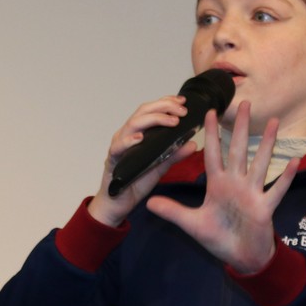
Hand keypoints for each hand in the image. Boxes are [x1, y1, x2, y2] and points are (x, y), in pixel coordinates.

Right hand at [87, 95, 197, 227]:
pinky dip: (128, 141)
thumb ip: (174, 155)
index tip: (182, 101)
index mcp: (138, 133)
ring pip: (132, 124)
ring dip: (152, 120)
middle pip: (142, 112)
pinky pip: (118, 147)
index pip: (151, 110)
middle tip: (181, 111)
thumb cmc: (135, 182)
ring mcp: (118, 146)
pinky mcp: (112, 160)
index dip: (166, 102)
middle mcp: (127, 135)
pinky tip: (140, 139)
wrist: (119, 204)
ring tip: (170, 122)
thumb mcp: (160, 166)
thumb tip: (193, 144)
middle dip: (163, 107)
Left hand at [146, 101, 296, 273]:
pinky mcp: (265, 207)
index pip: (213, 154)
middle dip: (240, 127)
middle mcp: (236, 184)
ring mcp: (252, 194)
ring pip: (260, 163)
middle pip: (238, 150)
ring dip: (266, 143)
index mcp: (218, 185)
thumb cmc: (219, 238)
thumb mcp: (193, 224)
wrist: (240, 258)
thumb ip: (173, 211)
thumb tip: (149, 203)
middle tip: (243, 102)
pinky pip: (277, 190)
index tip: (209, 112)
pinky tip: (294, 161)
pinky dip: (285, 177)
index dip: (211, 134)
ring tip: (272, 121)